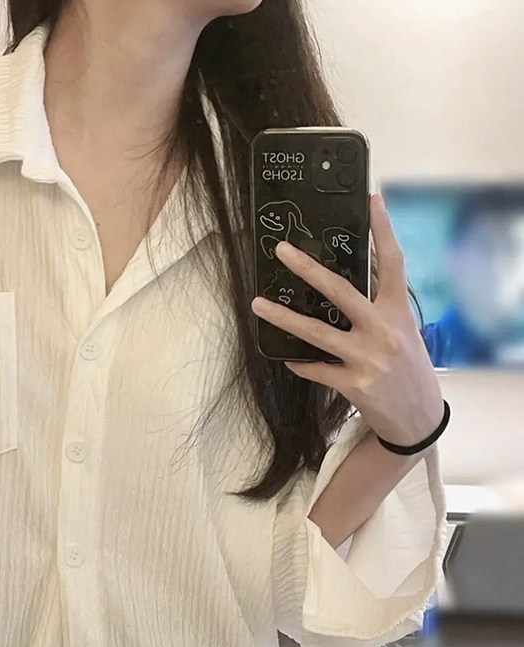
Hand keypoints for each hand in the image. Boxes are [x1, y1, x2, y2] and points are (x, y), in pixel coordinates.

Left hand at [251, 194, 444, 447]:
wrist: (419, 418)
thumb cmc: (409, 369)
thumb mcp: (404, 332)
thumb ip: (380, 308)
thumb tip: (344, 287)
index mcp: (398, 312)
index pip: (392, 263)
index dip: (383, 229)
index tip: (372, 198)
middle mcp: (383, 331)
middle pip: (341, 292)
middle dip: (308, 269)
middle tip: (282, 250)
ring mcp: (367, 358)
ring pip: (317, 333)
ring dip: (284, 318)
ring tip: (258, 304)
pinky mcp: (354, 384)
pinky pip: (316, 369)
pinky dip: (300, 363)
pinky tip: (289, 358)